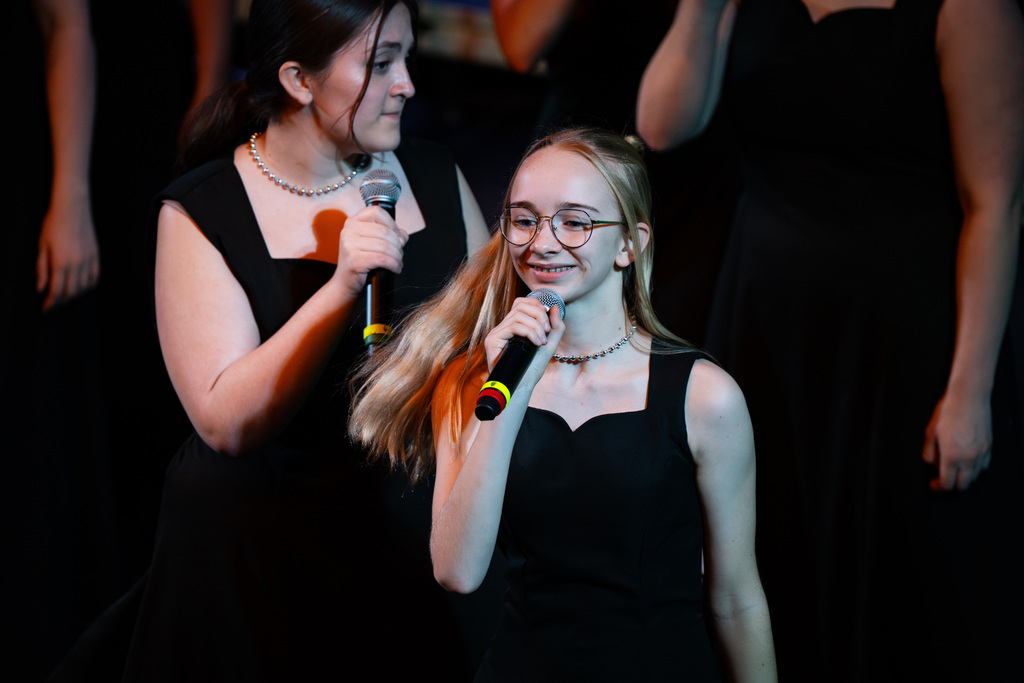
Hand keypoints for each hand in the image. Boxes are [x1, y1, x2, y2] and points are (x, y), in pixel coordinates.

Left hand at [36, 194, 99, 310]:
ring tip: (67, 296)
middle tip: (54, 304)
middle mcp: (76, 264)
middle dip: (62, 301)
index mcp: (60, 262)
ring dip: (76, 294)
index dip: (50, 303)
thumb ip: (41, 269)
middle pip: (71, 292)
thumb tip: (41, 288)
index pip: (56, 290)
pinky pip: (95, 276)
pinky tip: (83, 286)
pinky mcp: (96, 255)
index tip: (45, 309)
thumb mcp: (41, 246)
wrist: (72, 208)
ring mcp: (88, 260)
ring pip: (84, 286)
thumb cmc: (53, 224)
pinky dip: (89, 285)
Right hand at [332, 205, 406, 297]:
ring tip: (397, 262)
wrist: (344, 283)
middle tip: (399, 254)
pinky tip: (395, 268)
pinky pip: (382, 258)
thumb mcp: (370, 242)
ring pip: (385, 246)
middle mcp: (349, 230)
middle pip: (384, 231)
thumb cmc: (359, 262)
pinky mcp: (355, 260)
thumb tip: (403, 235)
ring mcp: (350, 245)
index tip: (396, 236)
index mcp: (353, 222)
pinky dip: (393, 264)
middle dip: (397, 244)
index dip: (392, 223)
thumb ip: (387, 233)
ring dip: (397, 256)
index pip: (377, 212)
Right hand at [483, 295, 564, 385]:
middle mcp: (503, 327)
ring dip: (536, 326)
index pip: (521, 303)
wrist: (522, 386)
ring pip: (518, 315)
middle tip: (547, 332)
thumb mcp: (549, 345)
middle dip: (539, 315)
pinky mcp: (492, 340)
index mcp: (514, 326)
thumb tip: (554, 307)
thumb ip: (555, 327)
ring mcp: (496, 333)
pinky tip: (536, 343)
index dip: (536, 305)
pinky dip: (529, 332)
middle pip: (521, 305)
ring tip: (541, 341)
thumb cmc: (532, 368)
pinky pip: (513, 326)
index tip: (547, 323)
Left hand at [921, 391, 992, 490]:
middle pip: (963, 485)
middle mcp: (969, 458)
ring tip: (954, 467)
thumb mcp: (930, 432)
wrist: (969, 397)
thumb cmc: (947, 412)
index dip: (939, 487)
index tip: (934, 484)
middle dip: (952, 485)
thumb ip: (929, 452)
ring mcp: (981, 453)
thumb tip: (930, 463)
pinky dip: (975, 467)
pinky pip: (984, 465)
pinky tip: (967, 460)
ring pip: (975, 476)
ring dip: (964, 476)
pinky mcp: (989, 446)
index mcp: (951, 456)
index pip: (947, 483)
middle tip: (943, 478)